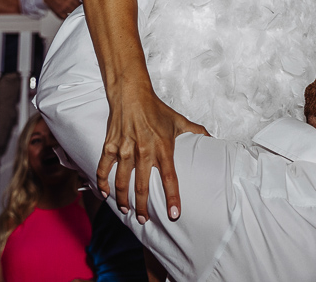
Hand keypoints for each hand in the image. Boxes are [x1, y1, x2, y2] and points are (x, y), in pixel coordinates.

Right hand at [43, 0, 81, 18]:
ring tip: (75, 12)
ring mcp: (63, 9)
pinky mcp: (59, 13)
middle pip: (77, 10)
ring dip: (74, 13)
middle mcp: (67, 4)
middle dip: (79, 10)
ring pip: (72, 14)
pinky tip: (69, 15)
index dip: (82, 6)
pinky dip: (68, 17)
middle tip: (80, 10)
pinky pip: (66, 17)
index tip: (84, 6)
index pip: (80, 4)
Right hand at [96, 88, 208, 222]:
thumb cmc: (156, 109)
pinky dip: (103, 184)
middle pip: (142, 187)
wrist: (132, 94)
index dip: (172, 198)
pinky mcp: (110, 146)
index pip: (169, 178)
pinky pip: (104, 169)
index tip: (174, 214)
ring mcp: (125, 150)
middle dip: (143, 207)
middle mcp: (143, 151)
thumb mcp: (178, 120)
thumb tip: (212, 138)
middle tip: (144, 220)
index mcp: (162, 148)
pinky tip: (105, 194)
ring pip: (122, 182)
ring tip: (127, 211)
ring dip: (123, 200)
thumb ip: (196, 131)